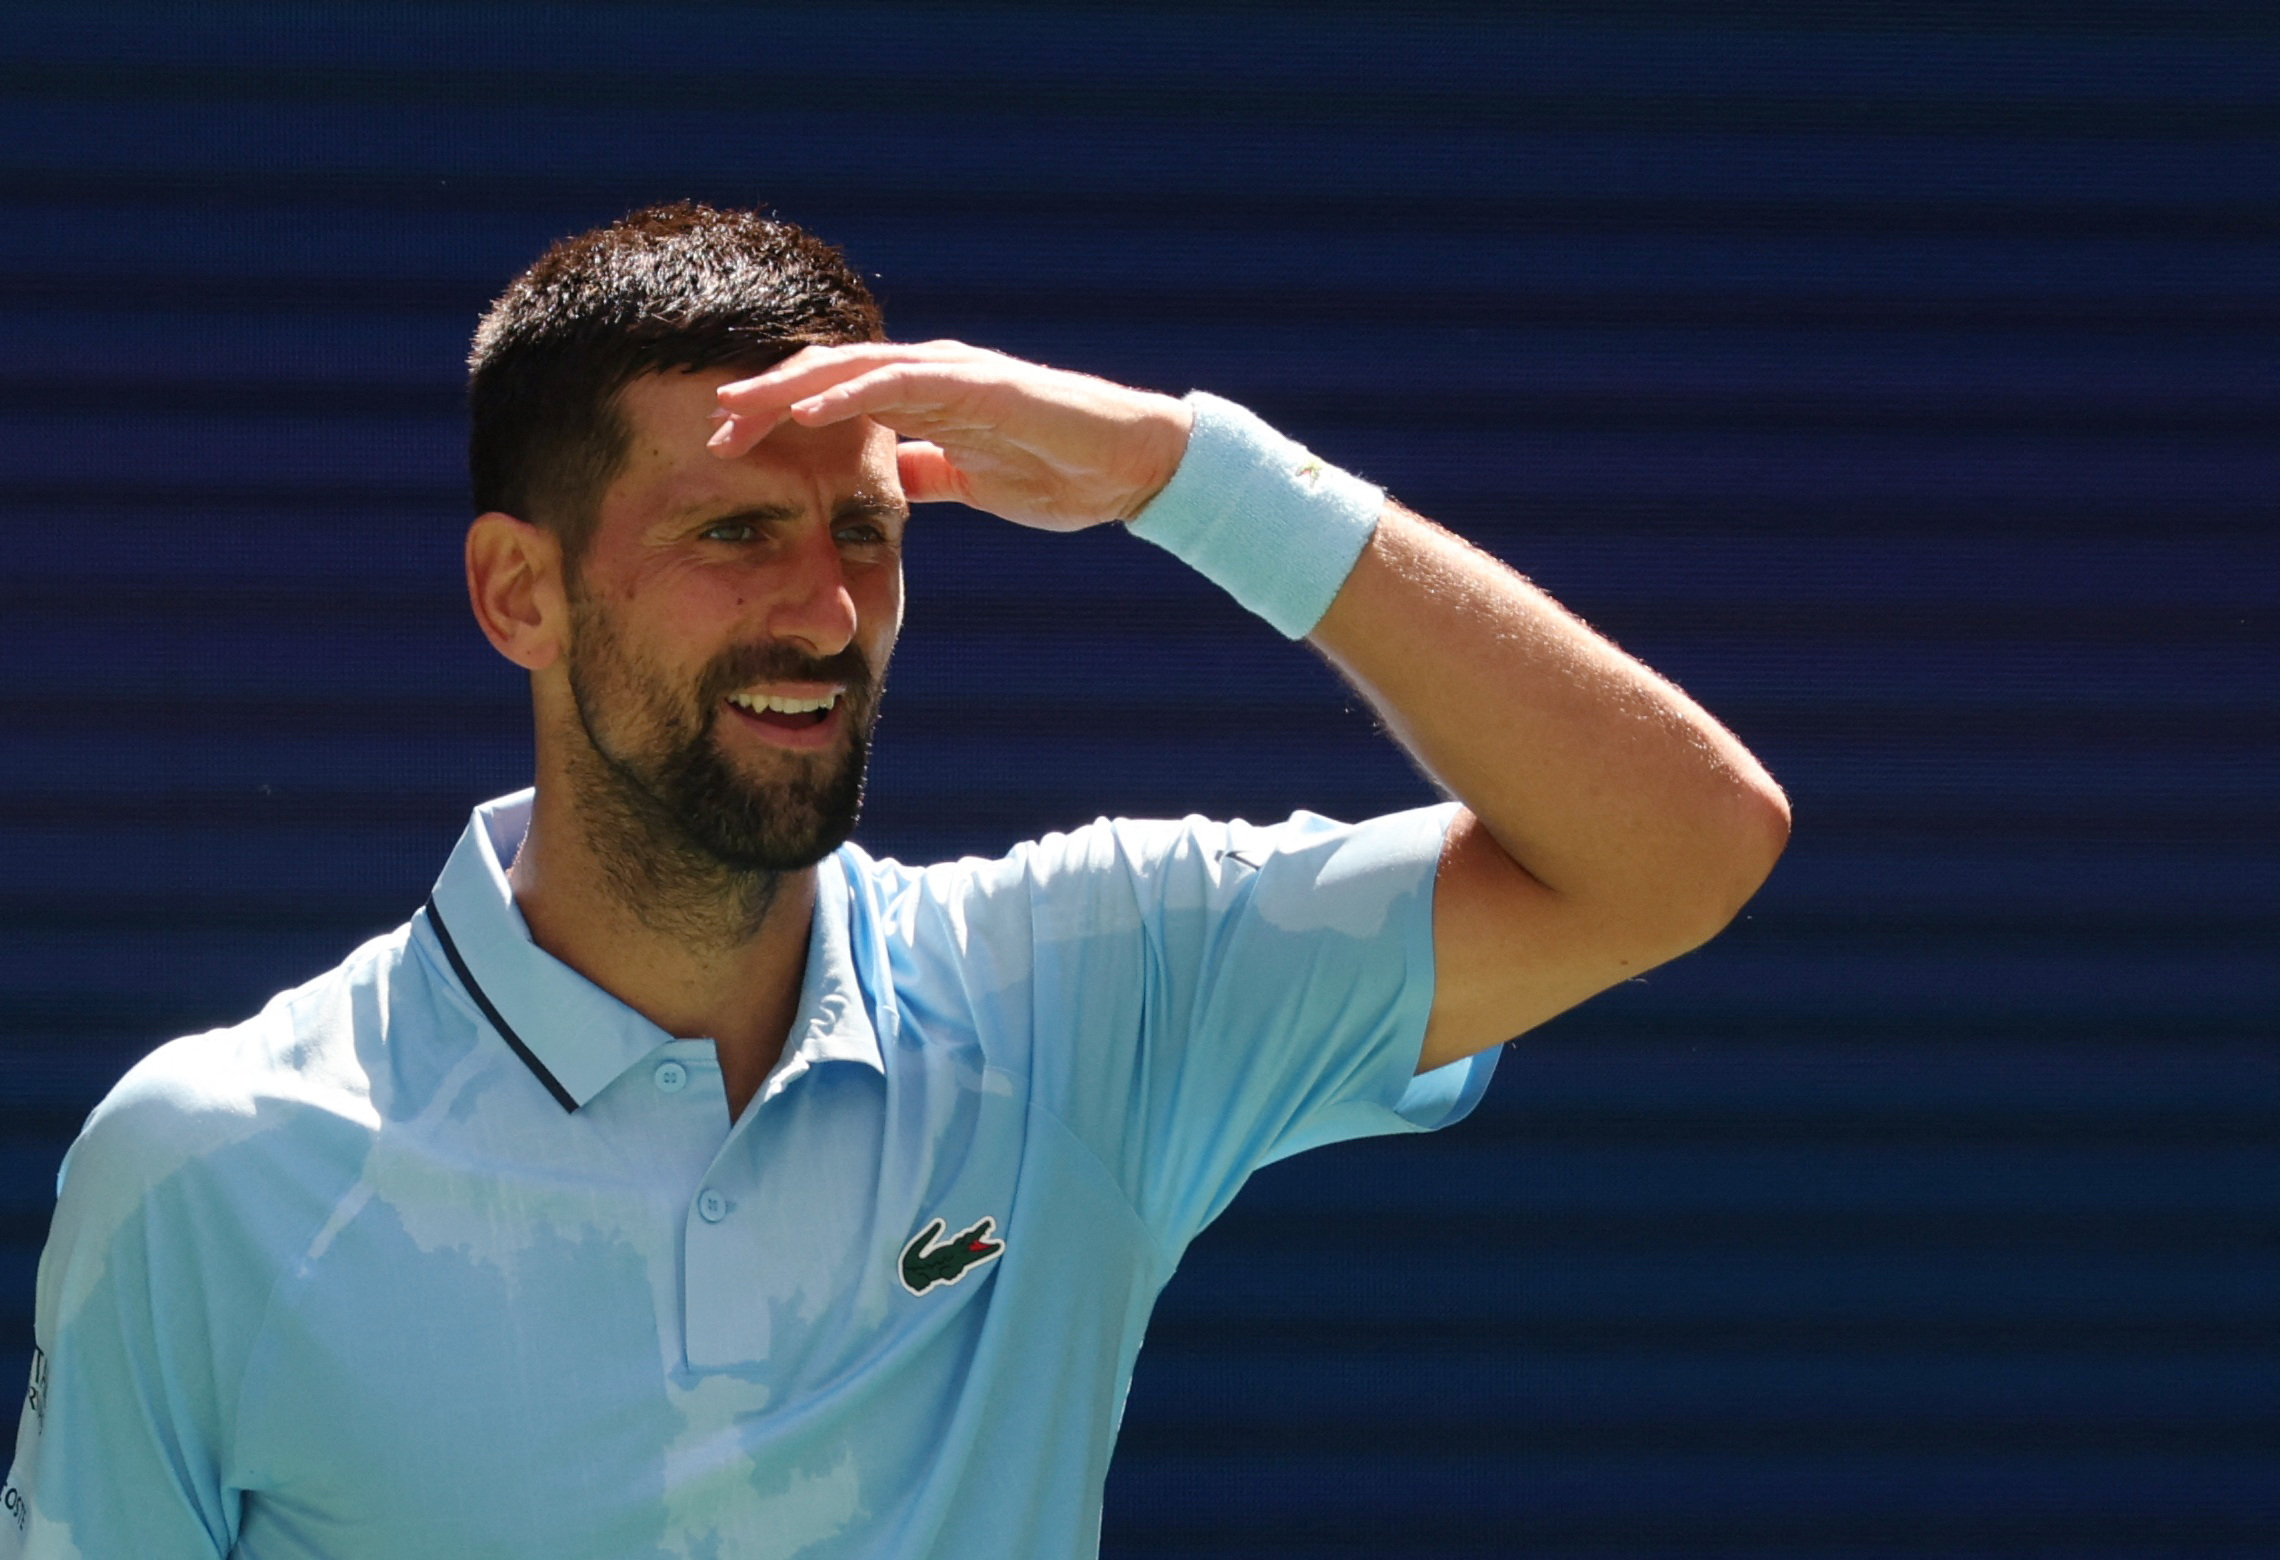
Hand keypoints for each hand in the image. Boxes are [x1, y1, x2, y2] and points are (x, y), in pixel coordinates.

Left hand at [708, 341, 1191, 531]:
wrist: (1129, 467)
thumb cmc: (1059, 471)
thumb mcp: (972, 482)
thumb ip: (928, 472)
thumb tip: (887, 481)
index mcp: (924, 396)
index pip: (834, 398)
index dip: (778, 416)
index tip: (728, 447)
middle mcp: (928, 373)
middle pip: (827, 375)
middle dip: (765, 399)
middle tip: (710, 426)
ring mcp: (951, 373)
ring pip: (851, 369)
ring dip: (788, 390)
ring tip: (737, 410)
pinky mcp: (976, 384)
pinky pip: (899, 384)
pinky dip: (848, 394)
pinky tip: (806, 409)